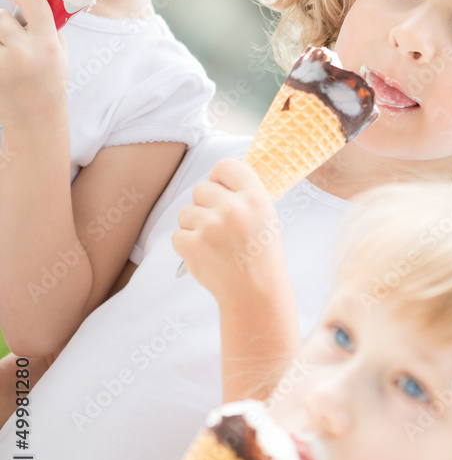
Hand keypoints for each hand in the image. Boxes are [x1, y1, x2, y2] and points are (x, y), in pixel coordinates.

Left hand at [0, 0, 67, 127]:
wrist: (35, 121)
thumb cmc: (49, 84)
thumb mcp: (59, 54)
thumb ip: (47, 27)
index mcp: (47, 44)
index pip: (32, 0)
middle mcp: (24, 53)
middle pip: (1, 17)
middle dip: (5, 24)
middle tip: (12, 39)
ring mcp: (3, 65)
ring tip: (7, 54)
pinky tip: (4, 66)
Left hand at [173, 157, 284, 307]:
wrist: (255, 294)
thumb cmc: (261, 255)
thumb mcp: (266, 216)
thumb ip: (245, 195)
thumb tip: (220, 179)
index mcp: (255, 197)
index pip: (226, 166)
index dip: (220, 178)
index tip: (222, 190)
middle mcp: (232, 208)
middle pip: (201, 188)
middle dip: (205, 204)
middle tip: (219, 225)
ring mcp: (210, 227)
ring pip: (186, 212)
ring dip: (194, 226)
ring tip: (214, 244)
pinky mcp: (192, 245)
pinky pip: (178, 235)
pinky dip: (187, 245)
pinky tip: (206, 255)